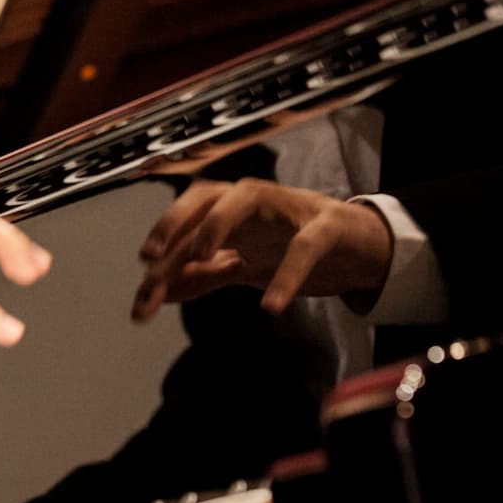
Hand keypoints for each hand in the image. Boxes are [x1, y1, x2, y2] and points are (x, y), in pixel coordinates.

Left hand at [131, 178, 392, 321]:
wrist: (361, 247)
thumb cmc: (295, 245)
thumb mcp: (244, 264)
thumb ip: (204, 275)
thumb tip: (159, 290)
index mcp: (229, 209)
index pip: (184, 224)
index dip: (161, 256)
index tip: (141, 294)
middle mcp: (252, 200)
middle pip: (203, 196)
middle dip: (174, 222)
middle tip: (154, 258)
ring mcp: (289, 208)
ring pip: (246, 199)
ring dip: (219, 224)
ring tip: (200, 255)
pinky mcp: (327, 226)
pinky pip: (304, 246)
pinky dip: (287, 274)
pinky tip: (270, 306)